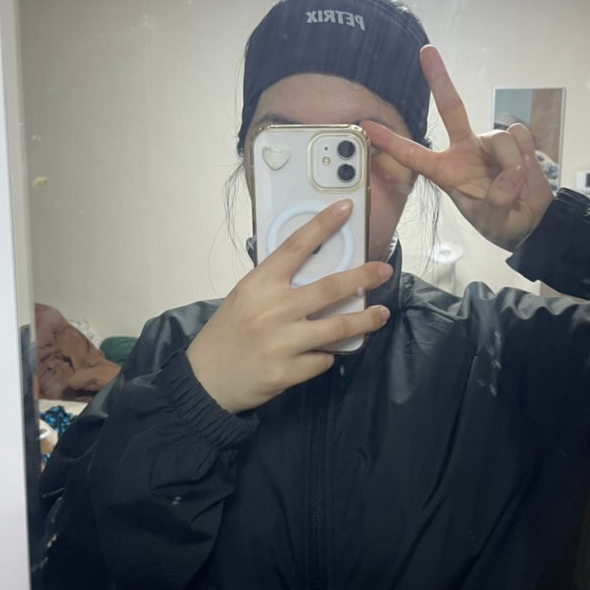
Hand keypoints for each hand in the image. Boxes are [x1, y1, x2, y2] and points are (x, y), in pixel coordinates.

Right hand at [186, 201, 392, 412]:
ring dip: (364, 320)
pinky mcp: (287, 372)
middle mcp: (272, 310)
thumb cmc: (227, 334)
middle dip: (363, 276)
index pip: (295, 247)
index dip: (323, 225)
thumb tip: (317, 270)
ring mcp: (281, 342)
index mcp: (258, 285)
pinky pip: (323, 359)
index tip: (346, 208)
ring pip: (337, 327)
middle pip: (329, 287)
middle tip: (384, 270)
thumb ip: (275, 284)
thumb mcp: (244, 297)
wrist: (205, 380)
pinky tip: (322, 353)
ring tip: (381, 314)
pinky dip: (326, 355)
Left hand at [362, 45, 553, 250]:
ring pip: (500, 138)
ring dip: (512, 164)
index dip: (391, 141)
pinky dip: (527, 158)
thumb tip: (510, 174)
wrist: (530, 220)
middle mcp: (465, 149)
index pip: (413, 154)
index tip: (367, 126)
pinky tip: (527, 174)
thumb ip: (497, 201)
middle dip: (440, 79)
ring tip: (516, 187)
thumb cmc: (500, 221)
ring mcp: (489, 142)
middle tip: (427, 51)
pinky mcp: (514, 140)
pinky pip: (521, 137)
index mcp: (447, 172)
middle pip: (451, 108)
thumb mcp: (492, 221)